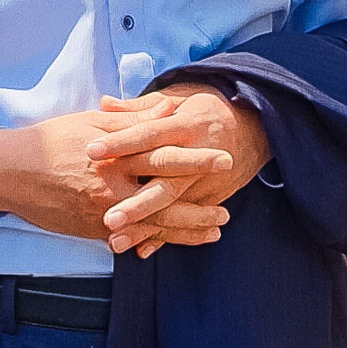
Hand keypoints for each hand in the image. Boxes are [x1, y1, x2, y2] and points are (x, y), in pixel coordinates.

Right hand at [0, 96, 224, 246]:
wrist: (8, 173)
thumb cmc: (50, 141)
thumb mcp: (92, 123)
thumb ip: (133, 120)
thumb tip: (169, 108)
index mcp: (114, 155)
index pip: (163, 156)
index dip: (196, 160)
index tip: (225, 159)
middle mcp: (110, 186)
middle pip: (163, 197)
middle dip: (198, 206)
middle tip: (228, 211)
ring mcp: (102, 212)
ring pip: (152, 224)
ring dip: (185, 230)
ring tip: (214, 231)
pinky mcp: (92, 229)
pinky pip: (131, 237)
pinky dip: (156, 240)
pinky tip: (176, 242)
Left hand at [82, 85, 269, 258]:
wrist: (255, 124)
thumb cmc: (206, 108)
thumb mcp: (178, 97)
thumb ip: (140, 106)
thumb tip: (103, 103)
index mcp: (184, 125)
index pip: (148, 134)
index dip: (120, 142)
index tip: (91, 151)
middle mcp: (197, 154)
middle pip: (164, 181)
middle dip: (137, 203)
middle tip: (108, 219)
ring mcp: (206, 181)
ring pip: (173, 207)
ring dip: (145, 227)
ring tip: (115, 242)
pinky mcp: (212, 197)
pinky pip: (187, 220)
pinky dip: (164, 235)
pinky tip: (141, 250)